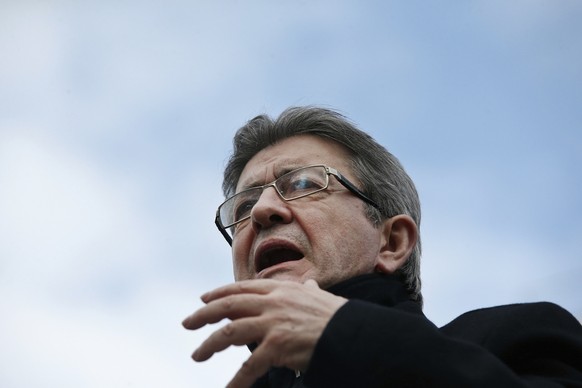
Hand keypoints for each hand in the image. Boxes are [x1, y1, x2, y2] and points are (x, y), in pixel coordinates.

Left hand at [182, 278, 346, 387]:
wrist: (351, 333)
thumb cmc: (336, 316)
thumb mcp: (319, 297)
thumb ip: (308, 291)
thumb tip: (308, 285)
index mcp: (280, 290)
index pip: (241, 288)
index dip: (219, 293)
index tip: (203, 298)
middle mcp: (272, 303)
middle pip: (228, 306)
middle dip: (204, 315)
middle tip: (187, 324)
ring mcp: (273, 323)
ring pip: (230, 332)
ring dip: (209, 345)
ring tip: (197, 355)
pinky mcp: (277, 346)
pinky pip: (250, 366)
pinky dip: (236, 380)